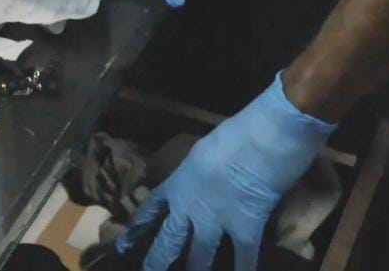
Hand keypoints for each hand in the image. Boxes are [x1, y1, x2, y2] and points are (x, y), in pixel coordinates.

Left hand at [117, 72, 336, 269]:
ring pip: (198, 257)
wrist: (265, 135)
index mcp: (179, 181)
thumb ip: (199, 170)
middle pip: (168, 241)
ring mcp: (215, 220)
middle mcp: (190, 206)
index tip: (123, 246)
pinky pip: (243, 259)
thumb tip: (203, 180)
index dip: (137, 229)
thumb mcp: (206, 149)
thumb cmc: (237, 131)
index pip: (151, 209)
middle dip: (157, 261)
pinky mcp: (244, 228)